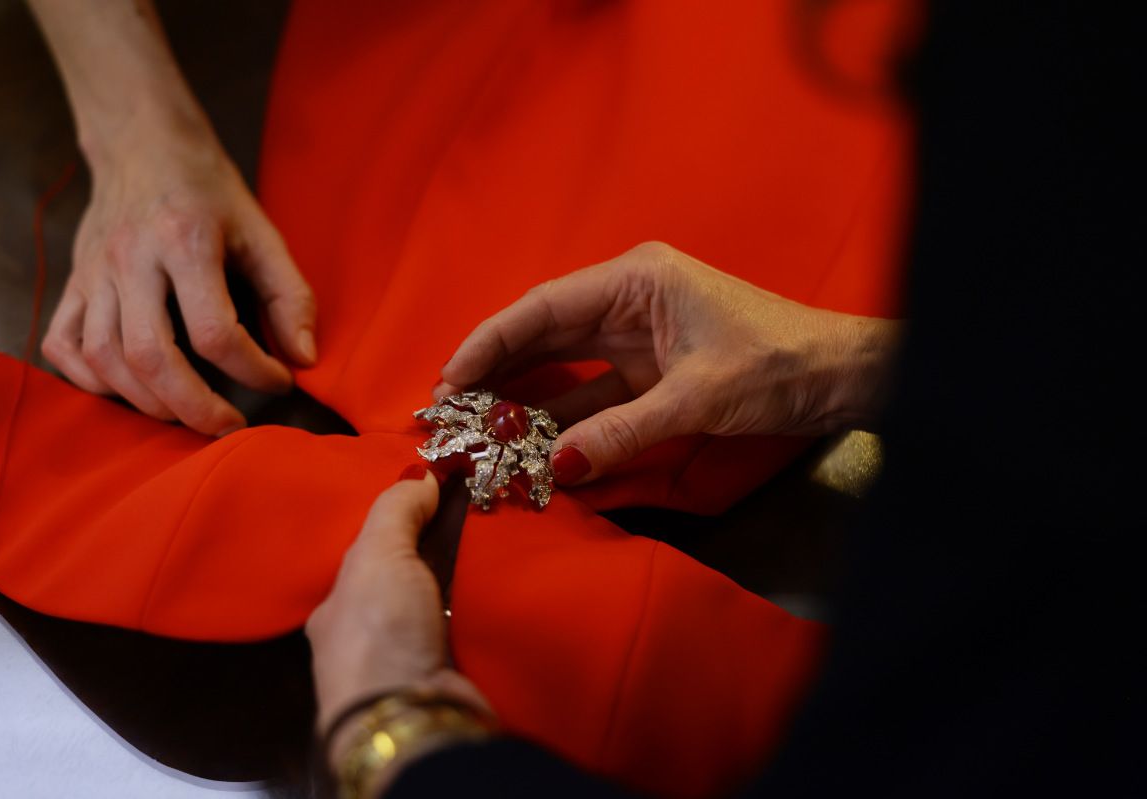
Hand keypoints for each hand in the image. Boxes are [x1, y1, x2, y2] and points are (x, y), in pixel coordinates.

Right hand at [41, 123, 315, 435]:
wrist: (143, 143)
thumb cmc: (210, 192)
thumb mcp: (262, 232)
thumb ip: (290, 295)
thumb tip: (304, 359)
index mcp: (186, 241)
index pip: (215, 332)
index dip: (253, 369)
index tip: (281, 379)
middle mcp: (130, 258)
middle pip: (151, 357)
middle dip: (194, 407)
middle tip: (230, 427)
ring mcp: (92, 272)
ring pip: (106, 359)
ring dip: (149, 403)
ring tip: (191, 413)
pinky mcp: (71, 281)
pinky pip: (63, 346)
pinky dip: (93, 381)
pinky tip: (132, 390)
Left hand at [306, 468, 488, 746]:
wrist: (412, 717)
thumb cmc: (378, 631)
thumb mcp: (376, 554)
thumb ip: (395, 510)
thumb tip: (424, 475)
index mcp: (337, 609)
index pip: (369, 556)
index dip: (401, 524)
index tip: (438, 494)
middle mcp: (368, 638)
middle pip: (409, 580)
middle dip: (439, 552)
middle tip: (481, 511)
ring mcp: (409, 661)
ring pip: (443, 606)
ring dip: (468, 582)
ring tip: (506, 541)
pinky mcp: (450, 677)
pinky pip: (472, 631)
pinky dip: (488, 611)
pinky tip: (512, 586)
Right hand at [436, 242, 899, 483]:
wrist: (841, 377)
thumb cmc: (778, 365)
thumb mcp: (697, 398)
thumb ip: (623, 431)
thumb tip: (558, 466)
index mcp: (637, 279)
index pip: (544, 307)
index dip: (490, 341)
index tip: (451, 377)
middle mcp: (630, 299)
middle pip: (545, 332)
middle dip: (497, 369)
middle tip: (450, 410)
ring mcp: (641, 336)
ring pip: (565, 363)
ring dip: (525, 395)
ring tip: (477, 428)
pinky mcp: (654, 370)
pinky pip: (595, 390)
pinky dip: (566, 415)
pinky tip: (533, 440)